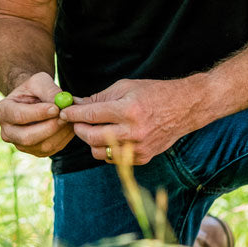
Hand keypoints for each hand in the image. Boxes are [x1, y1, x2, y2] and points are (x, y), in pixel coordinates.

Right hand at [0, 72, 75, 157]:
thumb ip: (49, 90)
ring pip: (43, 145)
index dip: (38, 113)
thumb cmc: (34, 89)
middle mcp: (7, 132)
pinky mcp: (36, 152)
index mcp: (2, 112)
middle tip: (66, 116)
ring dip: (60, 132)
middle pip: (27, 137)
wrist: (34, 101)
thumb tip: (60, 103)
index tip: (56, 108)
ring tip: (71, 117)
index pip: (18, 115)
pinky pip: (53, 149)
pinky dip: (65, 137)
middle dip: (50, 127)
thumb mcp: (39, 81)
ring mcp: (21, 145)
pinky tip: (69, 124)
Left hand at [58, 77, 198, 165]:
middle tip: (76, 122)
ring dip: (91, 141)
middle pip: (91, 137)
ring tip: (94, 128)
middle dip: (79, 129)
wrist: (184, 108)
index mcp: (128, 110)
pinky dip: (106, 149)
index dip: (73, 114)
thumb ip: (99, 98)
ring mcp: (138, 148)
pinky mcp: (143, 158)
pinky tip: (110, 137)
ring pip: (99, 152)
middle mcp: (133, 132)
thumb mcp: (126, 87)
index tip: (64, 112)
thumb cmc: (153, 93)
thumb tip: (76, 104)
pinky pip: (113, 158)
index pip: (91, 115)